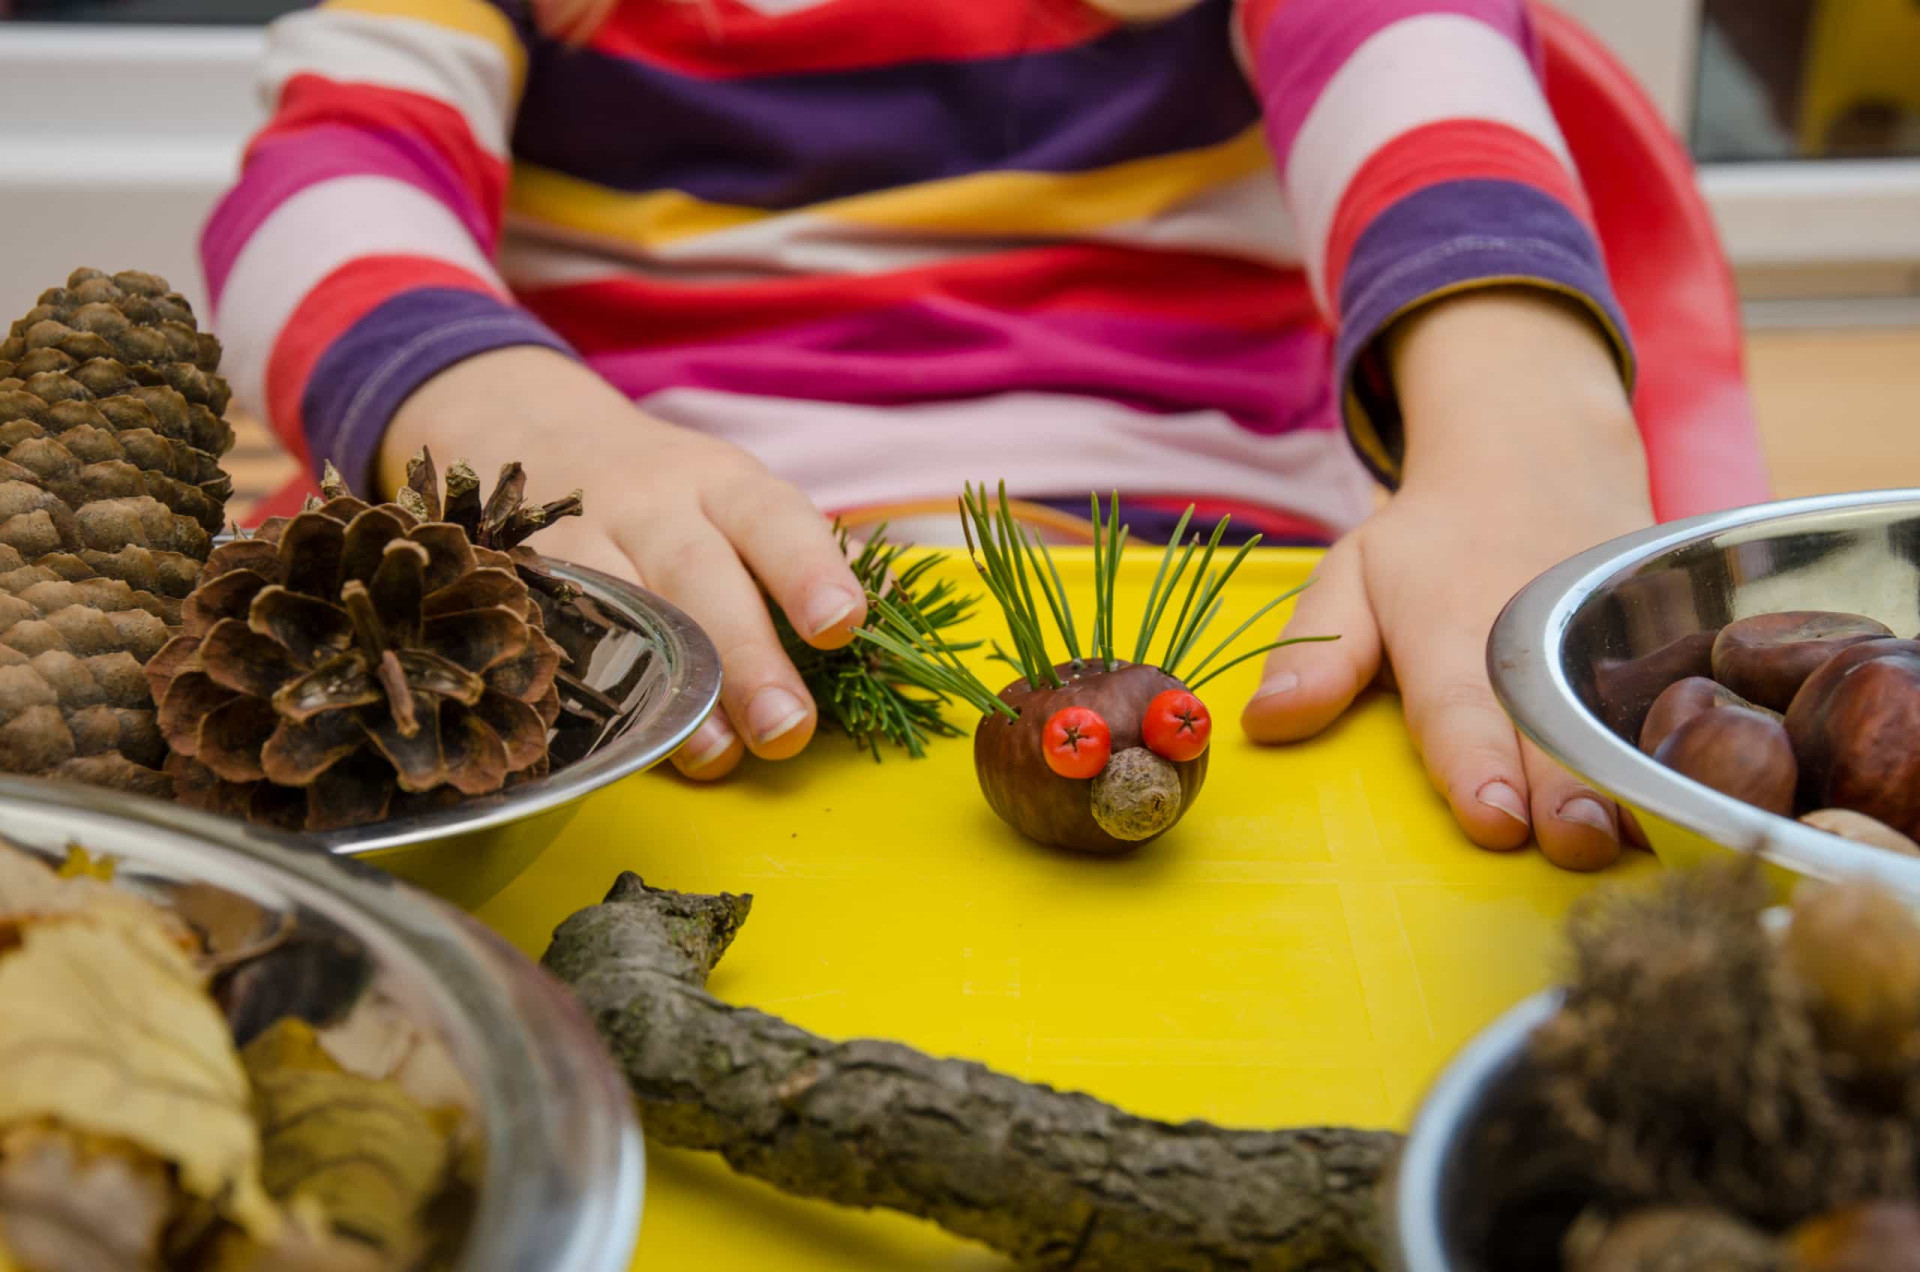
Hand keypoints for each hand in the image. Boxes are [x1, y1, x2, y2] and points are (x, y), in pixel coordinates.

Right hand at [378, 347, 865, 779]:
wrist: (536, 433)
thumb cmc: (673, 495)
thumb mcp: (742, 499)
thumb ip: (814, 556)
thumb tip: (905, 607)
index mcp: (724, 485)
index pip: (772, 518)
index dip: (808, 569)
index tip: (843, 623)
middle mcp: (653, 504)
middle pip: (699, 574)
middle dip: (746, 656)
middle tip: (788, 728)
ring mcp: (583, 538)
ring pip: (625, 609)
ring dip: (670, 688)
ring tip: (714, 756)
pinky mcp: (525, 575)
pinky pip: (559, 634)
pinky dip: (592, 689)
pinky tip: (626, 741)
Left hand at [1242, 290, 1653, 869]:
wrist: (1536, 454)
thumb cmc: (1429, 545)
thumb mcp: (1352, 574)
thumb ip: (1315, 651)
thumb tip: (1262, 722)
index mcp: (1449, 629)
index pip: (1458, 707)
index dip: (1474, 766)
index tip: (1493, 820)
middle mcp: (1534, 638)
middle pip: (1551, 725)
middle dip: (1568, 790)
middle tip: (1577, 844)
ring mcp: (1608, 636)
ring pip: (1625, 716)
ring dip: (1637, 779)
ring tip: (1649, 838)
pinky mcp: (1661, 636)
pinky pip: (1678, 692)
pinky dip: (1687, 742)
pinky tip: (1703, 803)